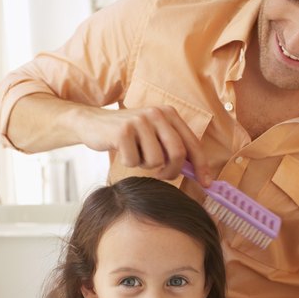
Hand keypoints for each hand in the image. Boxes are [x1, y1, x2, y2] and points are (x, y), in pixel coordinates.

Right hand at [79, 105, 210, 185]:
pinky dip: (128, 163)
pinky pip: (134, 161)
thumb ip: (173, 148)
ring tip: (136, 155)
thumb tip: (198, 173)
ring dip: (145, 166)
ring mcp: (139, 121)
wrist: (92, 123)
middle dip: (172, 171)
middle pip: (177, 153)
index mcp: (169, 114)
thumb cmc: (128, 135)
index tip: (206, 184)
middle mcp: (157, 114)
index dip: (201, 166)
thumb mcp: (154, 135)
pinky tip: (122, 151)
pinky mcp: (122, 131)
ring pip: (155, 161)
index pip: (192, 143)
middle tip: (162, 176)